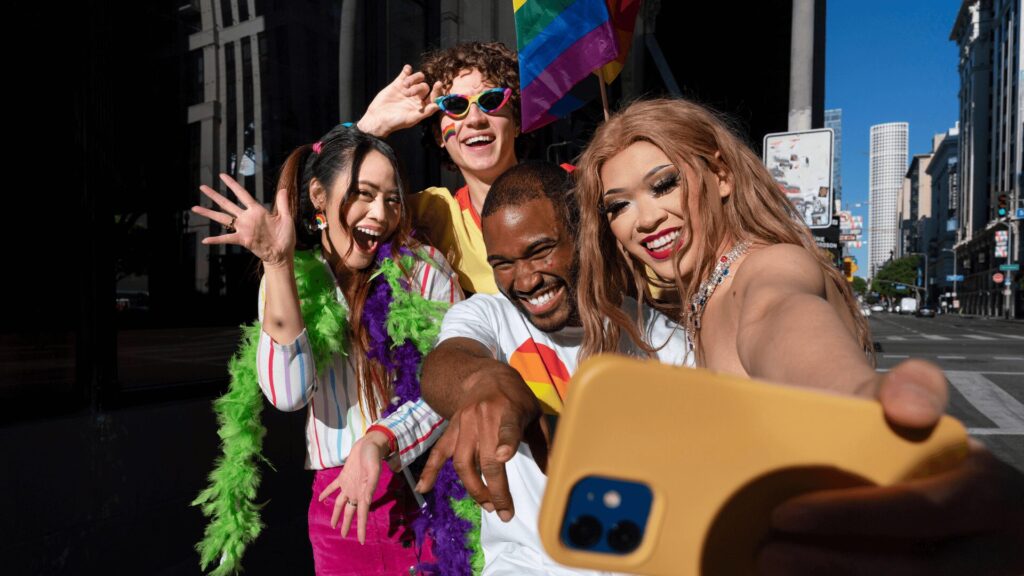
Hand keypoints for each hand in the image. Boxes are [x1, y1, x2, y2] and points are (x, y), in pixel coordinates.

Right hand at [191, 174, 293, 267]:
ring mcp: (243, 228)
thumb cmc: (286, 237)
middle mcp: (247, 218)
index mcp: (257, 211)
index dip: (232, 185)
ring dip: (209, 213)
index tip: (222, 176)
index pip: (242, 194)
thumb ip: (282, 204)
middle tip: (202, 187)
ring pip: (222, 218)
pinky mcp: (243, 239)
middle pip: (227, 203)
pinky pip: (227, 238)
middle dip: (214, 195)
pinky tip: (205, 240)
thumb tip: (283, 189)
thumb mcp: (286, 218)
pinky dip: (216, 239)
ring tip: (195, 207)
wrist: (282, 254)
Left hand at [317, 431, 389, 543]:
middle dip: (346, 524)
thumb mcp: (373, 471)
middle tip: (342, 535)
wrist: (370, 444)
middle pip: (350, 512)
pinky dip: (327, 493)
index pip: (362, 514)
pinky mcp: (343, 476)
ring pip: (341, 503)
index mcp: (363, 492)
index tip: (361, 540)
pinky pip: (334, 487)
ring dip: (336, 513)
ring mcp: (349, 485)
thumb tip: (366, 501)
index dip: (361, 528)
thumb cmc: (373, 457)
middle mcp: (356, 491)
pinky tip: (321, 498)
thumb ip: (370, 486)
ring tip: (333, 524)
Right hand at [356, 64, 442, 136]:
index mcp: (422, 106)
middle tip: (408, 94)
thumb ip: (426, 112)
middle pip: (425, 86)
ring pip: (418, 77)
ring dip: (413, 79)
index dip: (437, 90)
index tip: (438, 83)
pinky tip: (407, 70)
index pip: (434, 96)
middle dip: (418, 87)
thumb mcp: (411, 119)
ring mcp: (407, 89)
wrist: (377, 118)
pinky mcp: (398, 83)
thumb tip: (438, 105)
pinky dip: (408, 69)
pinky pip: (406, 73)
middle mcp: (417, 97)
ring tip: (404, 86)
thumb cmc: (395, 122)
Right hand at [415, 372, 549, 521]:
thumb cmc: (516, 398)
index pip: (507, 427)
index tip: (504, 456)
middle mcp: (483, 417)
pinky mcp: (451, 429)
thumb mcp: (535, 415)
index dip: (505, 441)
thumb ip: (543, 444)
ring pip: (463, 462)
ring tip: (488, 505)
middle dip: (494, 489)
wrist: (487, 377)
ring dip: (474, 488)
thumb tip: (551, 474)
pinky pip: (438, 452)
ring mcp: (464, 424)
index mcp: (509, 409)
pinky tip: (424, 488)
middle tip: (504, 511)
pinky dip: (430, 470)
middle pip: (485, 458)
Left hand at [759, 359, 1023, 574]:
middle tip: (769, 554)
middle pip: (921, 572)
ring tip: (773, 565)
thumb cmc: (880, 423)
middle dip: (838, 565)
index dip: (853, 518)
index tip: (785, 514)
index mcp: (990, 491)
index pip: (924, 511)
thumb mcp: (890, 390)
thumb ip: (905, 386)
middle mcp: (994, 546)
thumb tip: (911, 410)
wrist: (869, 442)